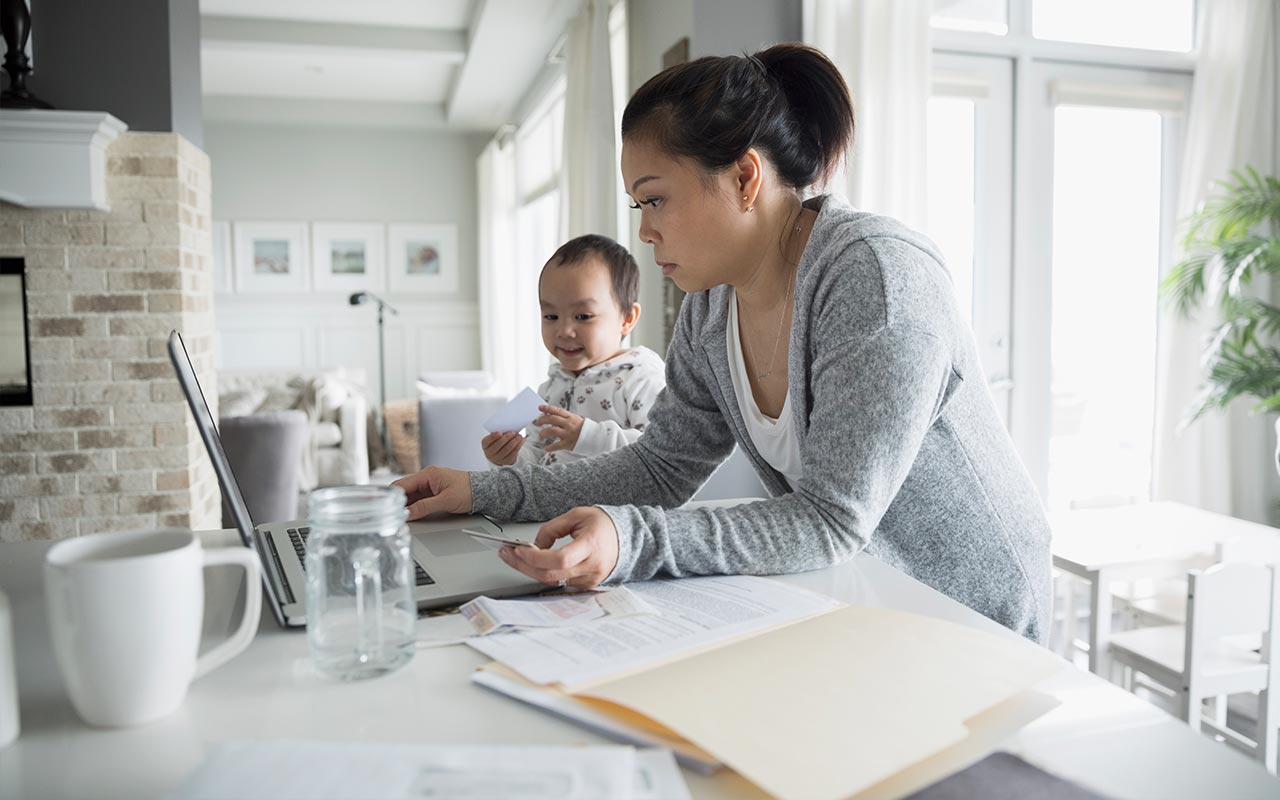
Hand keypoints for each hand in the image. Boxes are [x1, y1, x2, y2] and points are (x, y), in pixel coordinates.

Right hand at [391, 465, 472, 520]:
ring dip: (405, 506)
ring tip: (397, 517)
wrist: (485, 492)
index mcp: (428, 474)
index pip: (402, 484)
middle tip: (388, 515)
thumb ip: (424, 507)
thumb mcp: (445, 501)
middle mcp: (427, 478)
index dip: (391, 496)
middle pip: (405, 491)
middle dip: (397, 502)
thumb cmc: (469, 491)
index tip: (384, 507)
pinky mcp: (434, 493)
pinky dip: (413, 507)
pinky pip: (419, 499)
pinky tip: (409, 515)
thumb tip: (407, 514)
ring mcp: (430, 485)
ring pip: (411, 496)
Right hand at [481, 431, 522, 465]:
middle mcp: (490, 453)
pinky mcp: (507, 461)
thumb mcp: (495, 437)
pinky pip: (513, 453)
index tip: (499, 432)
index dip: (493, 437)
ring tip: (520, 436)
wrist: (498, 455)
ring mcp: (498, 458)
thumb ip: (499, 433)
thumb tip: (508, 428)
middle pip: (498, 445)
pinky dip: (518, 446)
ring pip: (507, 449)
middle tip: (513, 432)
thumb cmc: (497, 442)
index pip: (488, 440)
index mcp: (485, 445)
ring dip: (514, 442)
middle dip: (506, 438)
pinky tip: (521, 441)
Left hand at [499, 506, 619, 588]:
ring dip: (530, 570)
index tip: (519, 550)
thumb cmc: (602, 525)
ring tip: (515, 556)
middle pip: (551, 574)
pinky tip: (533, 564)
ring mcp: (589, 579)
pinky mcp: (585, 585)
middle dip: (524, 565)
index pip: (560, 559)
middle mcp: (591, 566)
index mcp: (591, 545)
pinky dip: (544, 573)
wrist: (625, 538)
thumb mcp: (576, 515)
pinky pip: (559, 582)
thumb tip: (535, 545)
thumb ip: (552, 528)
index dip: (536, 557)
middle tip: (507, 554)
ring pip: (552, 581)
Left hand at [534, 405, 584, 452]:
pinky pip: (556, 445)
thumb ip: (565, 418)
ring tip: (540, 436)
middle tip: (537, 422)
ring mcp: (568, 434)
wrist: (595, 438)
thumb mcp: (576, 419)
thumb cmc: (584, 429)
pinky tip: (546, 448)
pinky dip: (550, 447)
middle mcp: (568, 424)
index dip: (547, 408)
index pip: (557, 411)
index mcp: (570, 417)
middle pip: (552, 419)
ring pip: (552, 431)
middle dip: (542, 420)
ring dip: (543, 433)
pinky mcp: (568, 443)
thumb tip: (552, 415)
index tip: (540, 408)